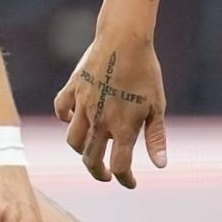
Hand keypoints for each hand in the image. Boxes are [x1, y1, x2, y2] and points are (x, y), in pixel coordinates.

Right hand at [54, 31, 168, 188]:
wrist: (125, 38)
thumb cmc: (146, 72)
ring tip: (91, 150)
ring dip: (81, 150)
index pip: (119, 166)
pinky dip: (65, 119)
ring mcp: (83, 105)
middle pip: (91, 160)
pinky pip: (61, 110)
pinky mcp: (73, 88)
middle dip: (99, 172)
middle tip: (106, 175)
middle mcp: (100, 120)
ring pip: (73, 139)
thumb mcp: (157, 106)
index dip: (125, 179)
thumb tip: (160, 166)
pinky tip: (74, 120)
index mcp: (123, 127)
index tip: (130, 183)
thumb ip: (156, 137)